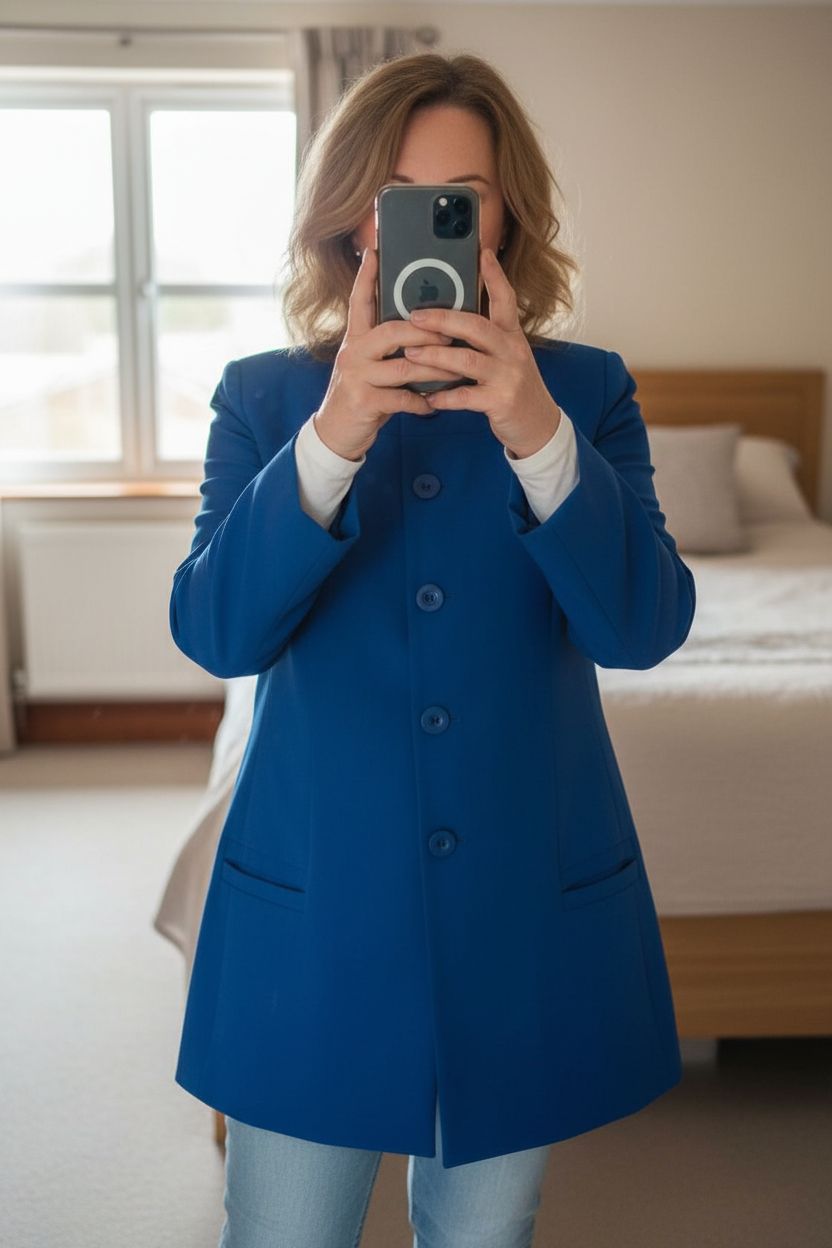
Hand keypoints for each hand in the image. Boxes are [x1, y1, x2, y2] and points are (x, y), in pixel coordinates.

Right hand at [313, 247, 467, 460]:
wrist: (338, 432)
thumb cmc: (363, 394)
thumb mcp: (370, 365)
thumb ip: (389, 349)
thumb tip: (423, 331)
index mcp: (356, 339)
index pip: (359, 301)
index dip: (366, 276)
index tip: (375, 252)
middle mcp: (353, 352)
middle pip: (392, 330)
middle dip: (426, 330)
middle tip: (451, 331)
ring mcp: (356, 376)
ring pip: (403, 365)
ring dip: (434, 368)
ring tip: (455, 370)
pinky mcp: (363, 400)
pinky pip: (401, 397)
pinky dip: (421, 402)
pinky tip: (432, 404)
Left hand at [401, 247, 562, 458]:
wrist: (538, 424)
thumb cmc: (513, 387)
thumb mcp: (507, 356)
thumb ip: (485, 339)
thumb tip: (451, 320)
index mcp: (511, 336)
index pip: (505, 299)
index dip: (494, 275)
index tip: (481, 252)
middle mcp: (511, 350)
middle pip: (476, 326)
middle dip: (443, 318)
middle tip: (414, 316)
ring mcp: (507, 376)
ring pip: (467, 360)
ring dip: (436, 356)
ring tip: (411, 353)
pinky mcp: (500, 401)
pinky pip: (467, 396)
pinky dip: (445, 397)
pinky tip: (428, 398)